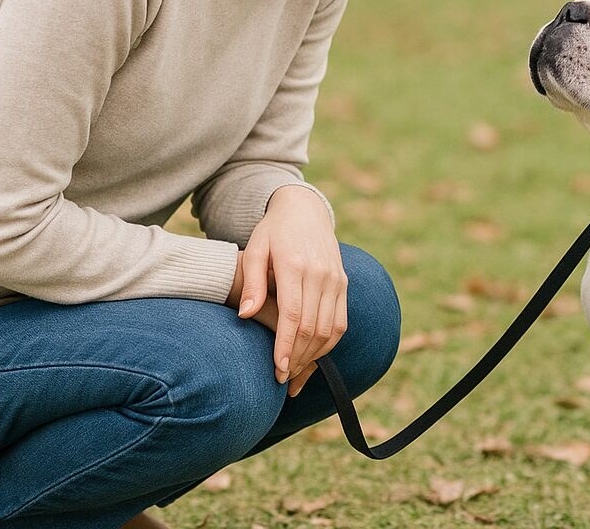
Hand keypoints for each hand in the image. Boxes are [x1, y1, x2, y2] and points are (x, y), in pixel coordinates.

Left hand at [232, 186, 347, 396]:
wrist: (304, 209)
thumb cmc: (272, 231)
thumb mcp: (255, 249)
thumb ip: (251, 282)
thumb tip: (245, 315)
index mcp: (295, 264)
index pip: (293, 315)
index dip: (285, 346)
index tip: (276, 370)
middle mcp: (321, 273)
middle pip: (312, 327)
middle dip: (297, 358)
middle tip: (280, 379)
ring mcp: (336, 278)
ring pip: (329, 329)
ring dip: (313, 356)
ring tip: (293, 373)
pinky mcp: (344, 283)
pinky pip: (341, 322)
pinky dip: (328, 344)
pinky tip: (311, 356)